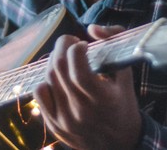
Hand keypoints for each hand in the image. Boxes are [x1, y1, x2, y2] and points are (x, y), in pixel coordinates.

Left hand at [34, 25, 141, 149]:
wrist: (119, 145)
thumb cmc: (124, 106)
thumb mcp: (127, 76)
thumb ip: (114, 45)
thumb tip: (92, 28)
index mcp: (101, 99)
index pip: (77, 67)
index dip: (76, 48)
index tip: (83, 44)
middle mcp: (81, 110)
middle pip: (59, 68)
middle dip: (62, 46)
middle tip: (70, 42)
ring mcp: (65, 119)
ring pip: (48, 78)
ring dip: (54, 61)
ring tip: (65, 59)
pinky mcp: (54, 125)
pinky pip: (39, 94)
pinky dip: (45, 80)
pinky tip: (57, 79)